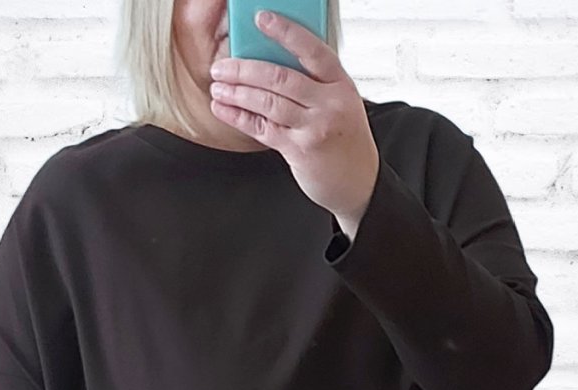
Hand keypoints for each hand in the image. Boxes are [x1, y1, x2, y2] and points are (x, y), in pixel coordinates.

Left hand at [208, 9, 378, 235]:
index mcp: (340, 84)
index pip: (312, 50)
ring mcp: (314, 128)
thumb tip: (270, 62)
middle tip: (222, 66)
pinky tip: (224, 109)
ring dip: (237, 93)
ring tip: (218, 86)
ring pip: (268, 103)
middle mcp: (329, 103)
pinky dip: (239, 117)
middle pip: (281, 78)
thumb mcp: (341, 103)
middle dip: (245, 70)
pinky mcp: (300, 151)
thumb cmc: (345, 139)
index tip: (262, 19)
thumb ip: (313, 84)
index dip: (286, 32)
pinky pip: (263, 129)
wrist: (359, 183)